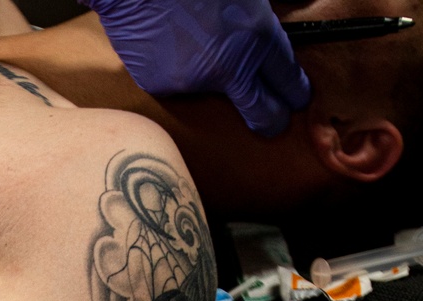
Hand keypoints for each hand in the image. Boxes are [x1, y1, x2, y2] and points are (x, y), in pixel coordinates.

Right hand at [85, 0, 309, 135]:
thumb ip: (260, 19)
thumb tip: (280, 28)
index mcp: (256, 36)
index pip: (289, 81)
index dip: (296, 93)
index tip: (297, 100)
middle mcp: (229, 68)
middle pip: (263, 113)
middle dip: (273, 119)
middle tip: (275, 120)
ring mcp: (194, 83)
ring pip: (215, 94)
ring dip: (212, 78)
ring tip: (196, 44)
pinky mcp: (164, 89)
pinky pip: (179, 84)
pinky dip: (178, 71)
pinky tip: (169, 44)